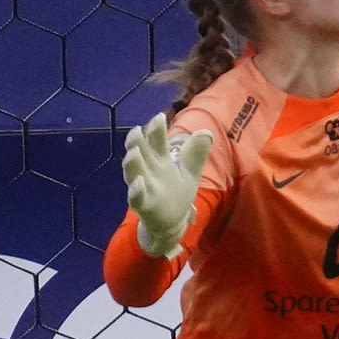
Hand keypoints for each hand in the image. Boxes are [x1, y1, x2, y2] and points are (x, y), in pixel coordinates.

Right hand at [122, 113, 213, 258]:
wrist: (172, 222)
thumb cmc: (176, 193)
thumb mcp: (190, 172)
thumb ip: (196, 154)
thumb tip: (206, 132)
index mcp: (160, 160)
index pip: (157, 141)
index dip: (157, 130)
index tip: (160, 116)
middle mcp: (149, 170)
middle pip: (139, 153)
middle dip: (136, 141)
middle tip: (135, 130)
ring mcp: (144, 187)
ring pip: (133, 173)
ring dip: (132, 163)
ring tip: (134, 152)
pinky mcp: (144, 205)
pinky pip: (136, 197)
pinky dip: (136, 190)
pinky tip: (139, 183)